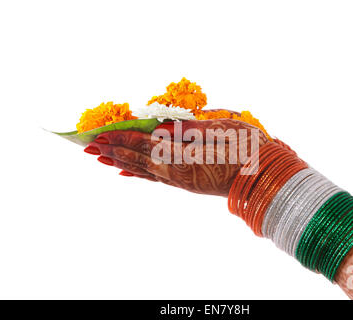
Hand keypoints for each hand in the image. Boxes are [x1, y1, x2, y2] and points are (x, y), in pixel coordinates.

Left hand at [84, 115, 268, 195]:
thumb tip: (161, 129)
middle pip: (137, 160)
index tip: (100, 134)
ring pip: (142, 170)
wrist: (264, 178)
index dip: (122, 139)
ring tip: (101, 158)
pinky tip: (128, 173)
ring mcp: (180, 180)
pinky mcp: (186, 184)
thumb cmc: (249, 150)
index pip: (145, 145)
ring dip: (120, 163)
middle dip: (112, 151)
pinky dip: (137, 174)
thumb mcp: (224, 132)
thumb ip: (190, 131)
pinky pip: (154, 179)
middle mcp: (177, 172)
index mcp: (185, 158)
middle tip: (88, 147)